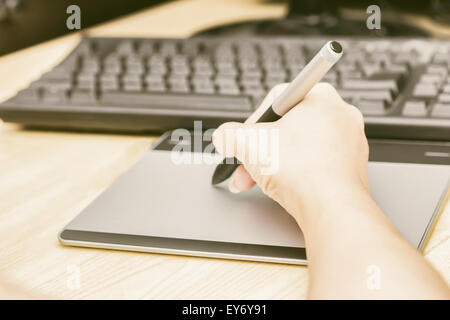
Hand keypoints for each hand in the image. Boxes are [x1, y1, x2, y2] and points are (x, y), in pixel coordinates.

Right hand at [212, 83, 368, 227]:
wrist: (332, 207)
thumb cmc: (301, 170)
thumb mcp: (248, 145)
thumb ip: (229, 135)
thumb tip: (223, 136)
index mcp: (320, 96)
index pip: (275, 101)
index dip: (252, 122)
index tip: (244, 140)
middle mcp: (340, 114)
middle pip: (287, 128)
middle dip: (260, 150)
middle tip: (247, 165)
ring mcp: (349, 142)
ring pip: (301, 148)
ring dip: (275, 164)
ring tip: (261, 180)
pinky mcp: (350, 167)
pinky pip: (316, 164)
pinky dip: (298, 174)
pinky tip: (286, 186)